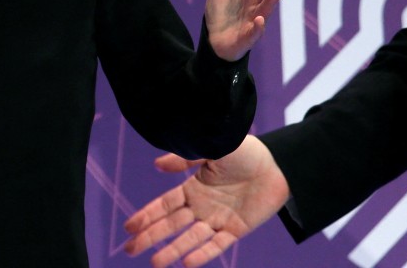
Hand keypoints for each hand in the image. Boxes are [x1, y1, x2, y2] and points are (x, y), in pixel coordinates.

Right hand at [123, 135, 289, 267]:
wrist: (277, 164)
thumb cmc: (242, 152)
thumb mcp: (209, 150)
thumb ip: (183, 159)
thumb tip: (156, 165)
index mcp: (192, 188)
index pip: (164, 205)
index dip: (147, 215)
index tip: (129, 227)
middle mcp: (201, 206)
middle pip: (171, 225)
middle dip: (150, 237)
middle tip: (130, 250)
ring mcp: (218, 219)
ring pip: (190, 238)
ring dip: (173, 251)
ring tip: (155, 264)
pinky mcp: (237, 229)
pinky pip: (217, 245)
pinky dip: (203, 254)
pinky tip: (188, 264)